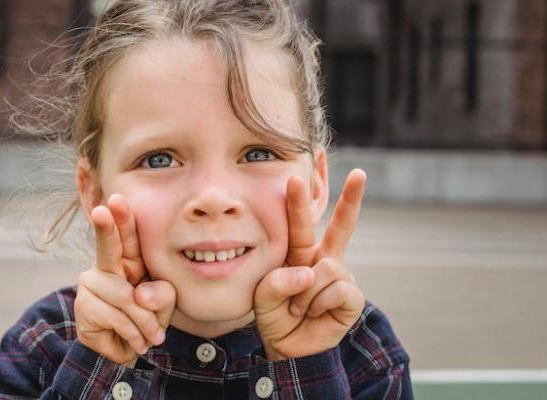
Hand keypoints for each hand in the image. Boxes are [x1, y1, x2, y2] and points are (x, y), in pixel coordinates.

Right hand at [74, 194, 175, 365]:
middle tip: (102, 210)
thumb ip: (162, 295)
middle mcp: (107, 267)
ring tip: (150, 336)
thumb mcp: (165, 305)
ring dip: (144, 321)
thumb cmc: (148, 319)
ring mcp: (92, 285)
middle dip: (106, 228)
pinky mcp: (84, 305)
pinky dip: (132, 332)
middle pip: (106, 246)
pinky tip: (136, 341)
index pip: (127, 236)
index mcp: (130, 260)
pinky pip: (116, 315)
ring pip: (124, 296)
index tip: (116, 200)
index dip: (122, 218)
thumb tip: (141, 293)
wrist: (129, 351)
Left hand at [254, 169, 365, 359]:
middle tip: (359, 173)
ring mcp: (341, 277)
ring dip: (306, 293)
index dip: (299, 200)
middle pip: (342, 226)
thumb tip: (309, 272)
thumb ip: (277, 282)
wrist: (289, 349)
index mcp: (301, 254)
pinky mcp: (352, 297)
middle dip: (351, 198)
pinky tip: (316, 314)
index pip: (302, 223)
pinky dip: (319, 304)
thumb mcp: (263, 297)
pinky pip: (336, 290)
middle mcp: (324, 260)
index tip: (295, 176)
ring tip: (299, 308)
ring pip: (327, 267)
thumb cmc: (275, 316)